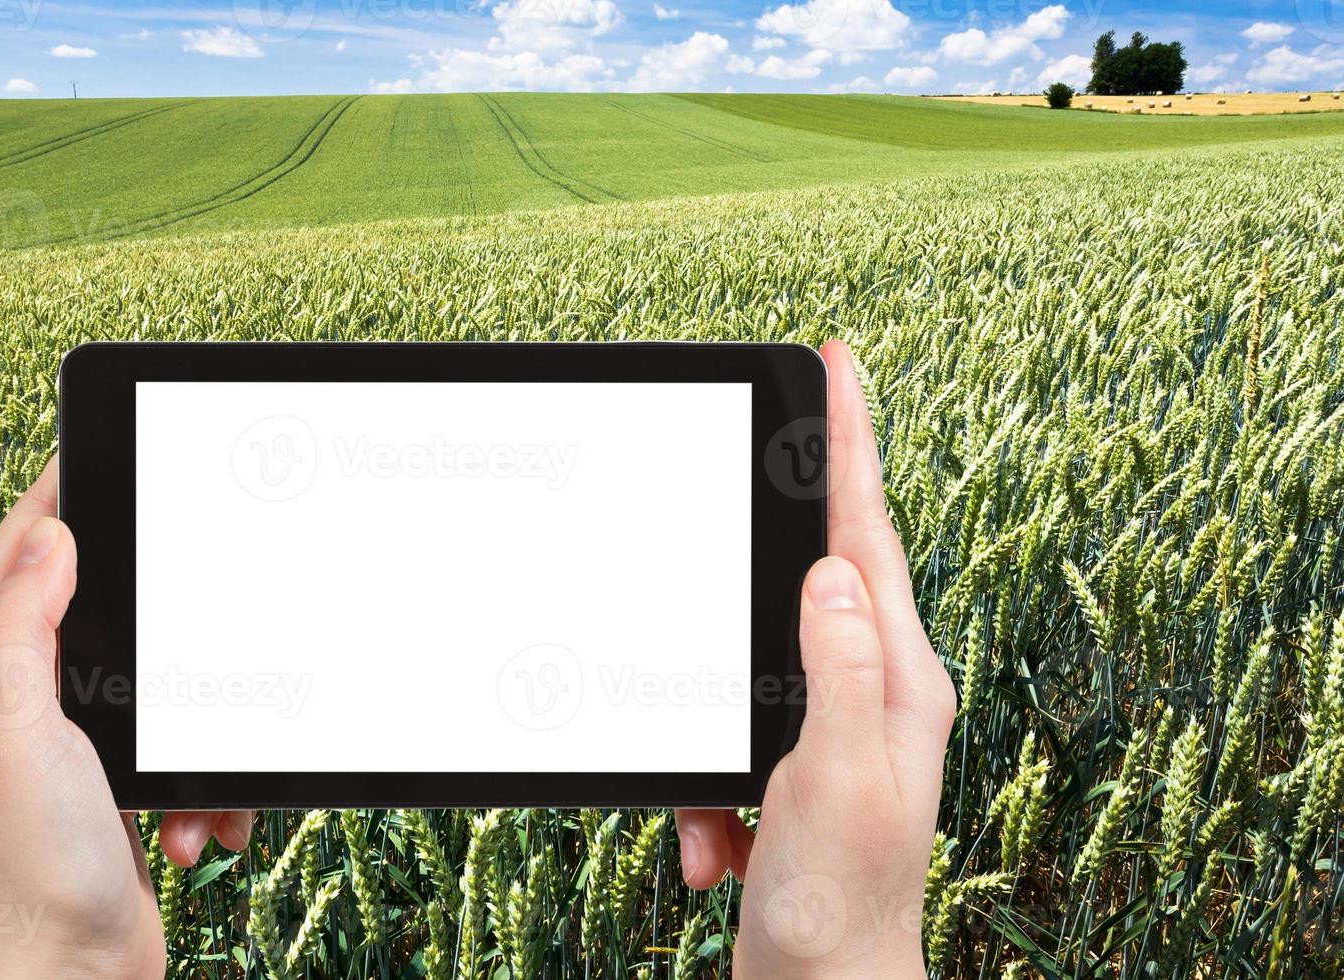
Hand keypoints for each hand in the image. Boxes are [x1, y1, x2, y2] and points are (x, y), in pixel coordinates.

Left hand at [0, 458, 253, 977]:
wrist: (77, 966)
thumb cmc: (35, 862)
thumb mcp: (18, 725)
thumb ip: (23, 623)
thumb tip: (52, 535)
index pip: (16, 548)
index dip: (58, 492)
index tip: (102, 450)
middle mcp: (19, 691)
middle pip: (95, 597)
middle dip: (159, 613)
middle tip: (195, 593)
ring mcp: (72, 732)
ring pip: (157, 671)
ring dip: (194, 723)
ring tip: (189, 787)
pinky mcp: (119, 771)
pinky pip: (183, 739)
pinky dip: (203, 779)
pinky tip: (194, 823)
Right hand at [675, 341, 955, 976]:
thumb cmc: (841, 904)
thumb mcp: (834, 779)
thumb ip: (838, 670)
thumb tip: (831, 571)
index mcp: (899, 679)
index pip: (868, 533)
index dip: (853, 443)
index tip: (839, 364)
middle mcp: (874, 690)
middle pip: (816, 573)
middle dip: (773, 538)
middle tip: (752, 468)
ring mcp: (831, 726)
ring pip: (751, 660)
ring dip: (711, 731)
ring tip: (716, 820)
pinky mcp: (787, 764)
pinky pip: (726, 734)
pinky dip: (701, 789)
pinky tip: (709, 848)